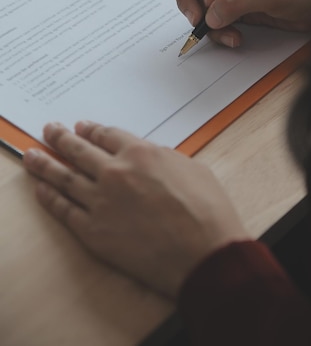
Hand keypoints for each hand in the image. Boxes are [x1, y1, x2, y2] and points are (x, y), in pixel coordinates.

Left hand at [23, 122, 248, 299]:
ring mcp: (100, 202)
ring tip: (31, 155)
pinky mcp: (94, 232)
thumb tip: (149, 157)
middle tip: (48, 130)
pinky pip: (64, 210)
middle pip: (79, 150)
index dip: (90, 130)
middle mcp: (115, 172)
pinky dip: (50, 198)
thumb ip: (163, 157)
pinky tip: (41, 189)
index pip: (106, 135)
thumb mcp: (191, 168)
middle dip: (60, 138)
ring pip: (64, 177)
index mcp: (140, 153)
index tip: (80, 128)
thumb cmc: (206, 211)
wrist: (204, 254)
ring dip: (45, 164)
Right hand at [171, 0, 310, 47]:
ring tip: (228, 34)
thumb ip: (238, 1)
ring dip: (207, 23)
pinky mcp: (233, 4)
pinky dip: (218, 31)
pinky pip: (212, 19)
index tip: (212, 0)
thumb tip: (210, 17)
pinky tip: (236, 37)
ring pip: (197, 3)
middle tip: (198, 21)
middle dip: (189, 1)